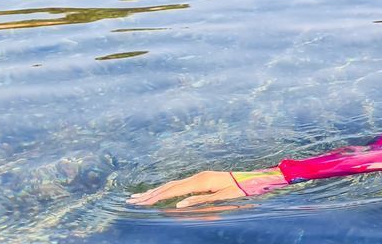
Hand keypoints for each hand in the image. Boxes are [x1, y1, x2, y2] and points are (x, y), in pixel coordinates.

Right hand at [127, 170, 245, 207]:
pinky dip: (166, 188)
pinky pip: (179, 184)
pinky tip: (159, 192)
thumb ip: (199, 201)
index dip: (155, 197)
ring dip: (155, 191)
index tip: (140, 203)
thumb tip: (178, 205)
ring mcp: (198, 177)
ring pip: (172, 184)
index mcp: (200, 181)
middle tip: (131, 200)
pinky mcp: (200, 179)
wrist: (250, 180)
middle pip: (168, 186)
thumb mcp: (221, 198)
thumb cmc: (238, 190)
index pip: (172, 190)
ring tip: (139, 196)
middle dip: (149, 194)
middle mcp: (197, 177)